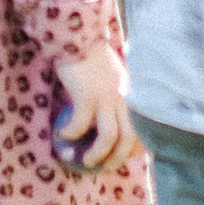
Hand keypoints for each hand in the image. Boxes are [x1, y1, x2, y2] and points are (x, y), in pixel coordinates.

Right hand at [54, 43, 140, 181]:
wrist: (77, 36)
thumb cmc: (90, 56)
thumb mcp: (111, 76)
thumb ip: (114, 94)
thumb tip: (106, 118)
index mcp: (130, 94)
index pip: (142, 127)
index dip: (136, 147)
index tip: (123, 158)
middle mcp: (122, 98)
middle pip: (129, 138)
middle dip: (117, 159)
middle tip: (102, 168)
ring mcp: (106, 97)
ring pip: (109, 137)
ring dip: (96, 154)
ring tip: (83, 160)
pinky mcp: (87, 96)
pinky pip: (80, 124)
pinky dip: (71, 134)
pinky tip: (61, 135)